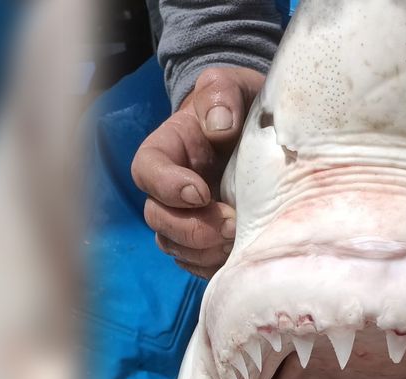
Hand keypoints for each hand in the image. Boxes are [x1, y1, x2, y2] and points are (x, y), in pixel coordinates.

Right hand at [131, 67, 264, 277]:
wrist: (259, 130)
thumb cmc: (239, 105)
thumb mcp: (231, 86)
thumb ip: (221, 95)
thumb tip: (219, 125)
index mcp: (167, 150)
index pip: (147, 171)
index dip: (167, 187)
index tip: (200, 192)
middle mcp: (168, 188)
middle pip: (158, 218)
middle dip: (191, 229)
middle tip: (230, 226)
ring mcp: (185, 217)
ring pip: (175, 246)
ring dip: (203, 251)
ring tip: (238, 242)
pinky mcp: (204, 240)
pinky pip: (197, 263)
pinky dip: (214, 265)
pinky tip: (240, 256)